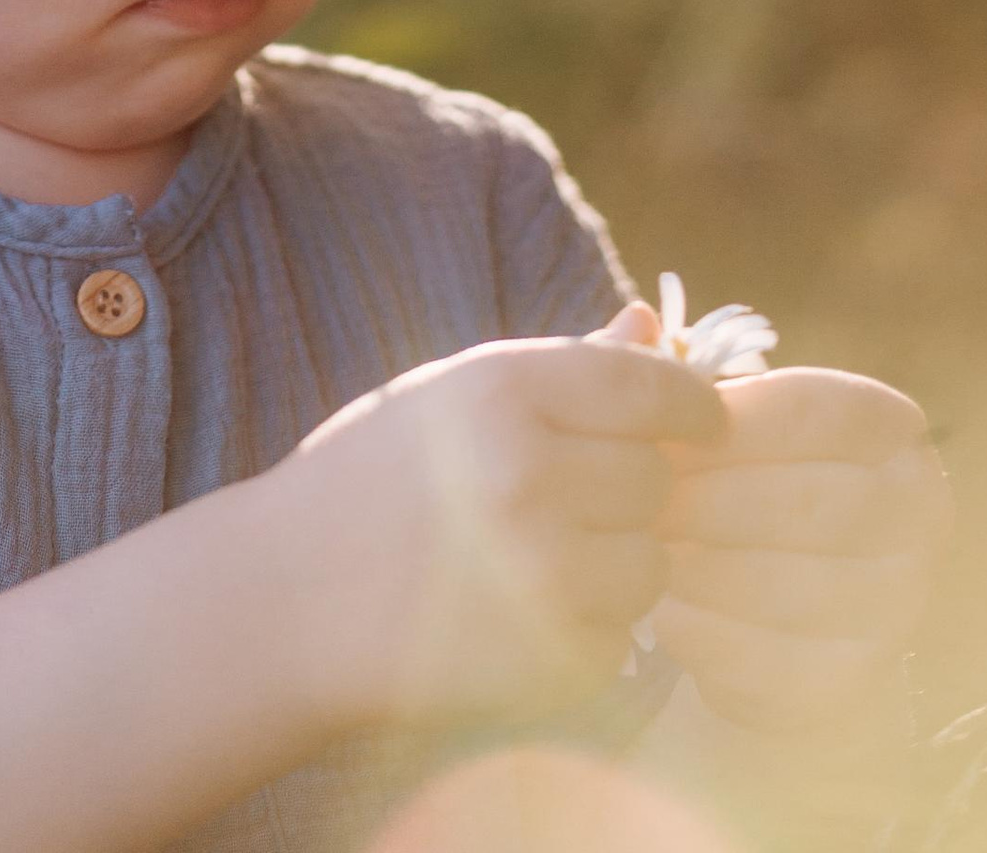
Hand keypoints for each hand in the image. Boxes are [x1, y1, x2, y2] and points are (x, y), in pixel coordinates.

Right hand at [272, 335, 724, 733]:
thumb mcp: (450, 397)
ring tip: (548, 561)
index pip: (646, 387)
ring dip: (620, 566)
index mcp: (500, 391)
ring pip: (649, 567)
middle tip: (583, 500)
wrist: (281, 603)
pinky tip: (522, 616)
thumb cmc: (367, 481)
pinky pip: (617, 642)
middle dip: (635, 491)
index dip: (691, 404)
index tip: (705, 421)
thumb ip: (561, 366)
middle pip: (655, 479)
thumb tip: (651, 327)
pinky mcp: (540, 659)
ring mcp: (536, 575)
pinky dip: (589, 634)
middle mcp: (526, 476)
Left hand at [651, 368, 949, 734]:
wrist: (749, 610)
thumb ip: (666, 374)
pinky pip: (786, 665)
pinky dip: (714, 641)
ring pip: (800, 588)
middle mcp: (923, 517)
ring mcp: (903, 606)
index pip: (829, 411)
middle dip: (715, 502)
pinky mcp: (863, 683)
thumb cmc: (725, 485)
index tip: (670, 432)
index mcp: (897, 432)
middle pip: (817, 503)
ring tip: (649, 557)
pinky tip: (666, 618)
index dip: (742, 421)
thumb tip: (633, 320)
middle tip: (646, 504)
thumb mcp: (703, 423)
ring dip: (708, 572)